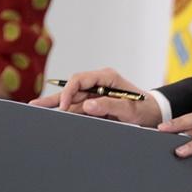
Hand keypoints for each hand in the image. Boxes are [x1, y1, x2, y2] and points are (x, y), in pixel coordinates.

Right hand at [29, 67, 161, 127]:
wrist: (155, 114)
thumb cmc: (145, 109)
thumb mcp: (130, 109)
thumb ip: (110, 105)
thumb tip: (87, 105)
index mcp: (106, 77)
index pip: (80, 79)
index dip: (69, 92)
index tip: (65, 107)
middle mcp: (98, 82)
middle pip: (71, 88)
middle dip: (55, 98)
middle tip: (36, 106)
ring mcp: (96, 93)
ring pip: (72, 98)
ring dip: (56, 105)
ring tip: (36, 109)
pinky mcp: (96, 103)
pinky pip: (78, 107)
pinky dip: (66, 111)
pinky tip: (52, 114)